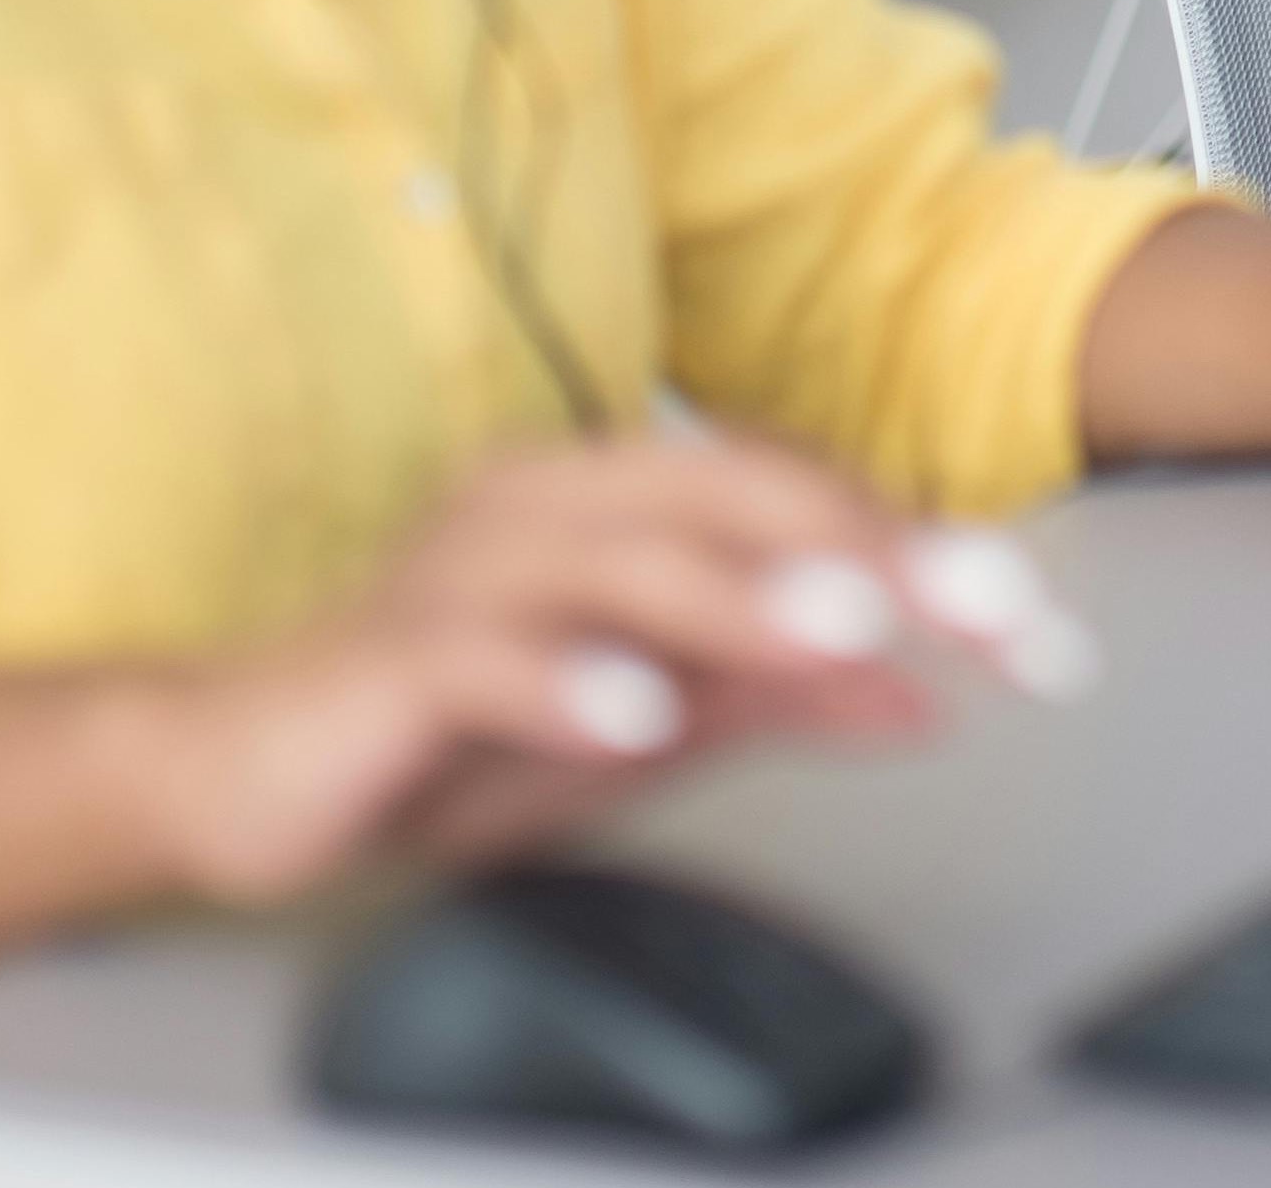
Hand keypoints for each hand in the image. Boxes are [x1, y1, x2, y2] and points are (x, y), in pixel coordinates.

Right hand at [122, 436, 1035, 904]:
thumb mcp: (644, 724)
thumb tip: (925, 693)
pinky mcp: (381, 658)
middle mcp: (543, 505)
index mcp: (614, 500)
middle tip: (985, 607)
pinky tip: (638, 715)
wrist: (235, 770)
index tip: (1035, 631)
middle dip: (869, 551)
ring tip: (844, 628)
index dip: (923, 556)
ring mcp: (458, 572)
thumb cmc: (440, 735)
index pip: (796, 502)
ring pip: (620, 559)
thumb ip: (778, 696)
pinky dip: (568, 682)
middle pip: (727, 500)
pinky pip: (481, 657)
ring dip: (742, 596)